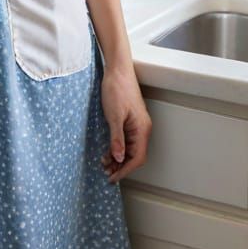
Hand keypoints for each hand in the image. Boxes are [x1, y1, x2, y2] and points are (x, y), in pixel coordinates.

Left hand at [99, 62, 151, 183]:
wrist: (116, 70)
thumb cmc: (117, 89)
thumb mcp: (114, 117)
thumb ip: (117, 139)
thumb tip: (119, 159)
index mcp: (142, 129)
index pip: (137, 158)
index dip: (125, 170)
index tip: (113, 178)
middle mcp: (142, 129)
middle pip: (134, 155)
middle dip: (121, 167)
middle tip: (106, 173)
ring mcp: (137, 124)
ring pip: (130, 148)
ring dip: (118, 158)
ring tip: (104, 164)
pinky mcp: (129, 120)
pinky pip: (126, 139)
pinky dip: (117, 147)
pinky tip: (107, 151)